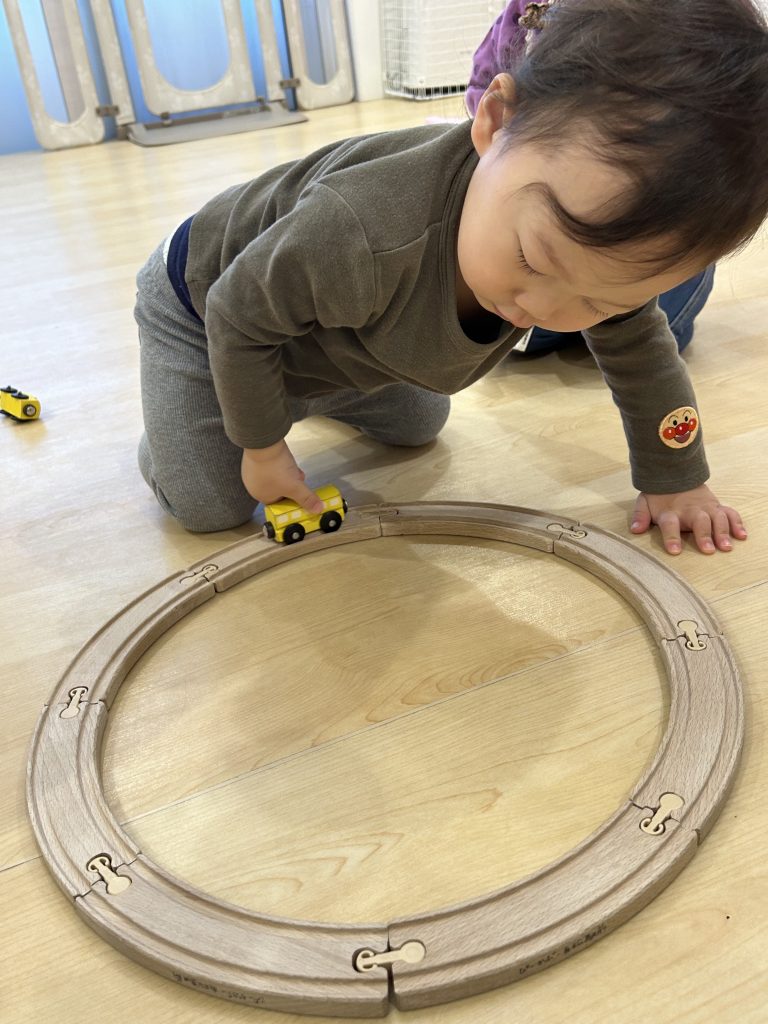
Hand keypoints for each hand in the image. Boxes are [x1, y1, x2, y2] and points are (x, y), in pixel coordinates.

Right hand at [241, 440, 323, 513]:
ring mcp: (253, 470)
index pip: (279, 503)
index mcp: (261, 495)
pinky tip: (285, 459)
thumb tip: (317, 509)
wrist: (264, 442)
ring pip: (276, 476)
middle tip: (297, 479)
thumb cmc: (275, 467)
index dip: (292, 499)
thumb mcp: (295, 486)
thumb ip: (306, 498)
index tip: (300, 494)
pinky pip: (271, 465)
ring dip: (287, 473)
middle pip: (278, 489)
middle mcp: (254, 485)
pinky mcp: (255, 458)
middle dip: (291, 484)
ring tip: (292, 468)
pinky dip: (280, 463)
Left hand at [631, 484, 746, 554]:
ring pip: (717, 518)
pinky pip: (730, 514)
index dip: (671, 538)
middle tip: (708, 550)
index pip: (670, 525)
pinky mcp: (717, 506)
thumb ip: (640, 516)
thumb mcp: (645, 502)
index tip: (675, 552)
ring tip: (726, 547)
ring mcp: (706, 508)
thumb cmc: (660, 495)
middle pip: (699, 522)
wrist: (676, 473)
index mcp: (670, 512)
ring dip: (722, 532)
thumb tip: (635, 530)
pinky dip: (737, 524)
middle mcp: (690, 510)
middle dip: (703, 535)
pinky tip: (741, 536)